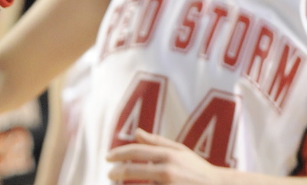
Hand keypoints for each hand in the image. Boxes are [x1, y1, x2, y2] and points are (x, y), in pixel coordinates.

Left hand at [107, 129, 222, 184]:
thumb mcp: (180, 151)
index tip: (108, 158)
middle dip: (117, 172)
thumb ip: (157, 142)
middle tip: (109, 174)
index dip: (118, 154)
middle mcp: (167, 170)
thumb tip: (136, 132)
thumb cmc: (198, 169)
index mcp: (167, 155)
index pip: (135, 151)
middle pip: (133, 170)